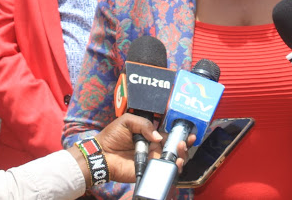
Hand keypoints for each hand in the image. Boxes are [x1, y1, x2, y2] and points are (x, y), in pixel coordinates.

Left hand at [70, 114, 193, 184]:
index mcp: (151, 136)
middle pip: (174, 148)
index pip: (169, 135)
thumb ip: (145, 125)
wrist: (101, 153)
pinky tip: (176, 163)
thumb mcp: (128, 121)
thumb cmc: (113, 136)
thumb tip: (159, 137)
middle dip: (184, 145)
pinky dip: (173, 169)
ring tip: (181, 151)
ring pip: (172, 160)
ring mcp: (152, 161)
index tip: (189, 132)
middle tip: (186, 141)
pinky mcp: (148, 171)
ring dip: (181, 156)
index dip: (180, 134)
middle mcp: (154, 149)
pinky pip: (163, 172)